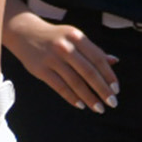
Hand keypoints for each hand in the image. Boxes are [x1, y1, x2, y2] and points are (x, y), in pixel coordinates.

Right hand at [4, 13, 119, 111]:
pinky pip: (59, 87)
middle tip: (112, 103)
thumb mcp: (75, 37)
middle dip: (102, 90)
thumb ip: (93, 50)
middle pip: (89, 72)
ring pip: (75, 82)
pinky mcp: (41, 70)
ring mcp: (52, 59)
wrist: (25, 33)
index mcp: (77, 37)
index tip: (116, 89)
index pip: (98, 59)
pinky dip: (72, 97)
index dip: (109, 75)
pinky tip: (81, 105)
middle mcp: (66, 47)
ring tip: (99, 108)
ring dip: (89, 97)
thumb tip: (115, 61)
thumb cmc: (56, 37)